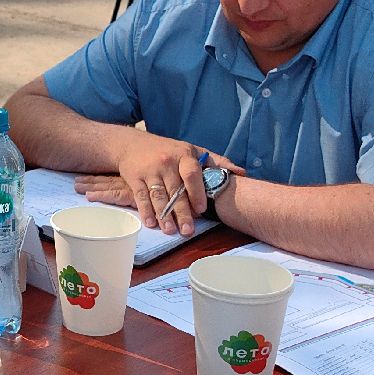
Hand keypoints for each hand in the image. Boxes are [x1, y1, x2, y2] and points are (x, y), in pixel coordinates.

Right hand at [96, 133, 240, 235]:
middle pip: (176, 190)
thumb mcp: (192, 150)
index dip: (197, 192)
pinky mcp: (134, 178)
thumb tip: (241, 172)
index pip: (192, 174)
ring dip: (164, 215)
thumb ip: (216, 161)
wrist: (132, 144)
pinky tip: (152, 223)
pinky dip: (146, 211)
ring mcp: (149, 170)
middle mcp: (166, 162)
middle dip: (182, 212)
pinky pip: (142, 197)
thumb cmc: (168, 150)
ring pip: (159, 196)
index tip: (202, 210)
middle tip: (188, 230)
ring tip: (170, 230)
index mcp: (184, 155)